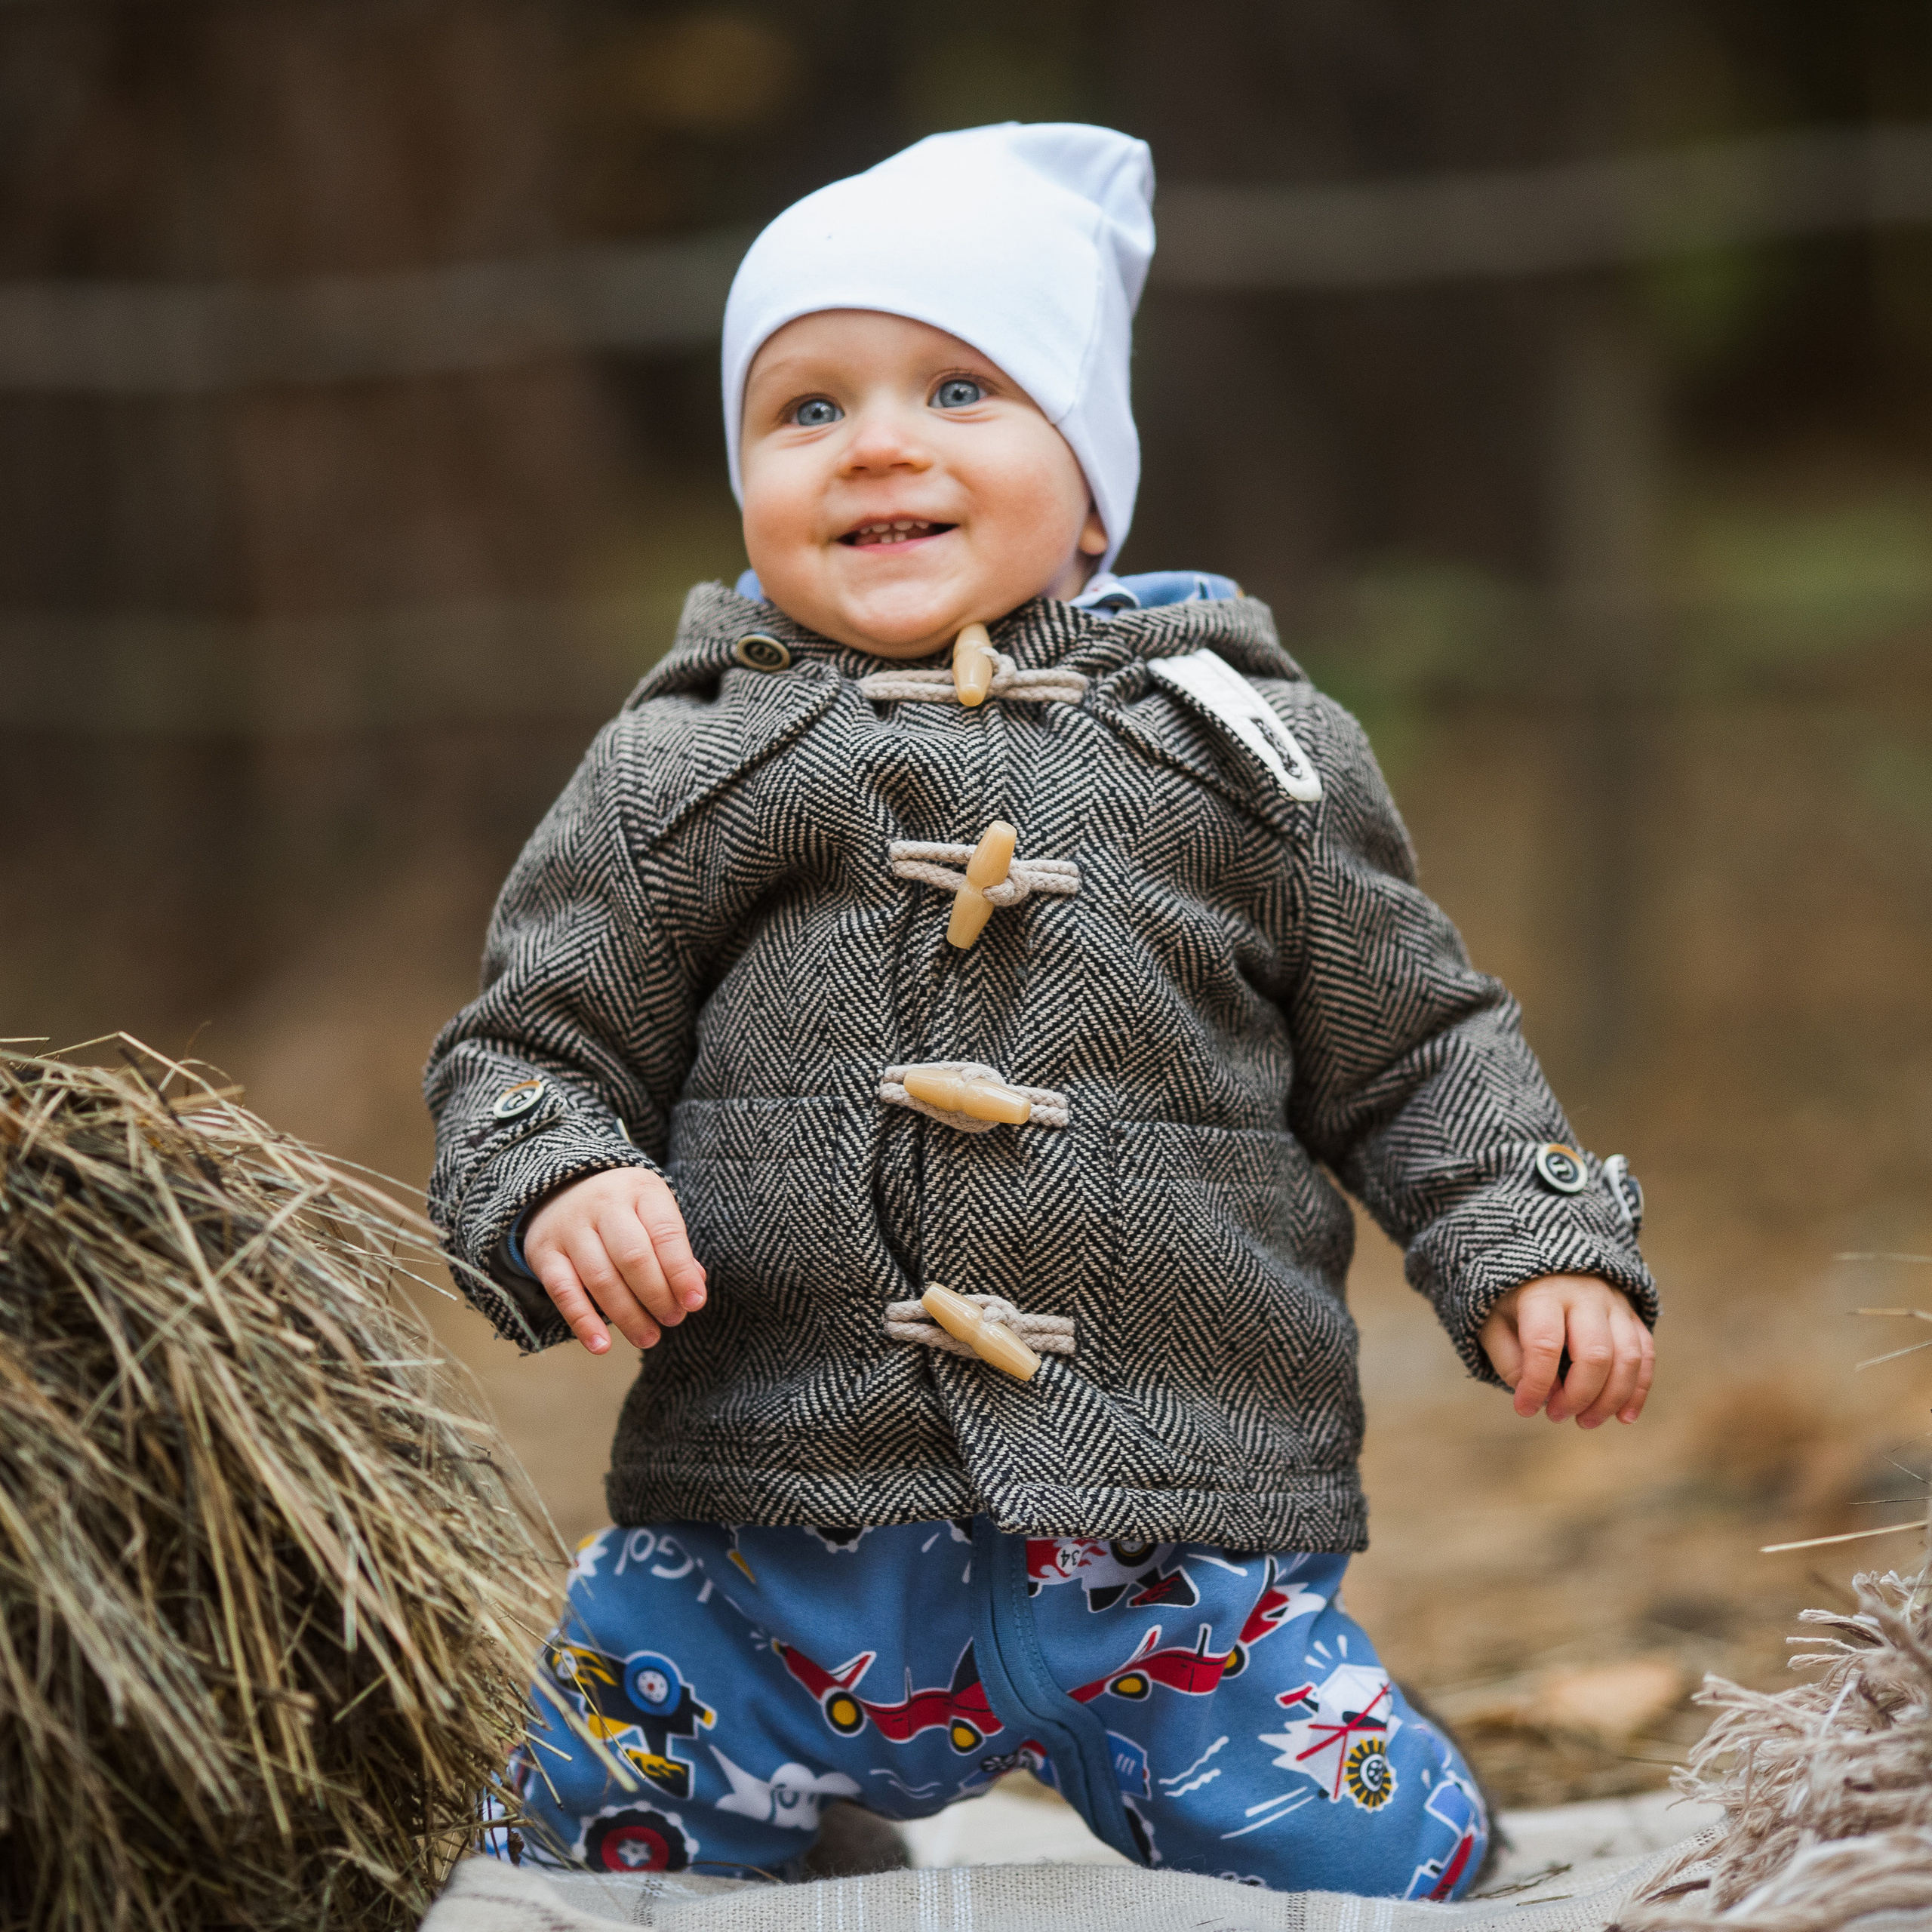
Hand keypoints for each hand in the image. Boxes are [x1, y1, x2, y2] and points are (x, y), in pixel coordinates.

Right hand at [525, 1169, 706, 1355]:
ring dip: (627, 1315)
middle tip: (672, 1320)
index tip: (694, 1303)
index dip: (681, 1272)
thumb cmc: (624, 1211)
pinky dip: (583, 1322)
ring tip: (648, 1338)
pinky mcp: (544, 1252)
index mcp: (640, 1190)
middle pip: (633, 1257)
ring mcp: (570, 1228)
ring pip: (601, 1278)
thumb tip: (693, 1290)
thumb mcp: (653, 1213)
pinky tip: (601, 1345)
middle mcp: (604, 1204)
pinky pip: (563, 1292)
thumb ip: (674, 1250)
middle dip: (656, 1296)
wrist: (563, 1189)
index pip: (665, 1232)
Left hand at [1478, 1274, 1653, 1427]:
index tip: (1524, 1409)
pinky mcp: (1631, 1313)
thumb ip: (1509, 1361)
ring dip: (1611, 1400)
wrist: (1544, 1257)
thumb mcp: (1493, 1322)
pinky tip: (1623, 1417)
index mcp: (1543, 1292)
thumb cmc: (1513, 1299)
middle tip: (1557, 1416)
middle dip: (1579, 1397)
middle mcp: (1584, 1294)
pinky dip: (1638, 1390)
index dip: (1536, 1385)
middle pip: (1595, 1355)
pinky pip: (1646, 1355)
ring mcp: (1614, 1302)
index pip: (1544, 1345)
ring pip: (1628, 1358)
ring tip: (1586, 1422)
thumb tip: (1542, 1396)